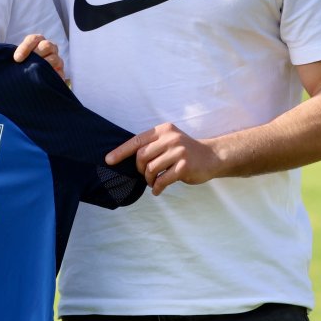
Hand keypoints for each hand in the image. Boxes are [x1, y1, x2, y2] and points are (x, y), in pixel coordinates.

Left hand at [13, 34, 65, 80]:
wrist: (29, 79)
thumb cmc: (21, 65)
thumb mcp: (16, 59)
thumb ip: (16, 57)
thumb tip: (15, 59)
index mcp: (37, 41)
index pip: (33, 39)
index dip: (25, 48)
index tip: (17, 59)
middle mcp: (49, 48)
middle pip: (47, 46)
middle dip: (36, 54)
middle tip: (27, 64)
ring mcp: (56, 59)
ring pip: (54, 59)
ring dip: (43, 66)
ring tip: (33, 73)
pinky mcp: (60, 72)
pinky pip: (59, 72)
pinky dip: (51, 76)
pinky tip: (43, 80)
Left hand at [105, 122, 221, 195]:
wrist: (212, 156)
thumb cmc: (185, 151)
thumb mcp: (169, 140)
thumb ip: (152, 146)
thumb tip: (126, 159)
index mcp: (163, 131)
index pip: (136, 141)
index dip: (120, 152)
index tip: (108, 160)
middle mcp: (170, 139)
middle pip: (141, 157)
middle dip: (140, 169)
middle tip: (145, 175)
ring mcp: (178, 152)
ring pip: (151, 169)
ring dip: (148, 179)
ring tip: (153, 182)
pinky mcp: (184, 166)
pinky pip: (162, 180)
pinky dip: (157, 187)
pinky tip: (157, 190)